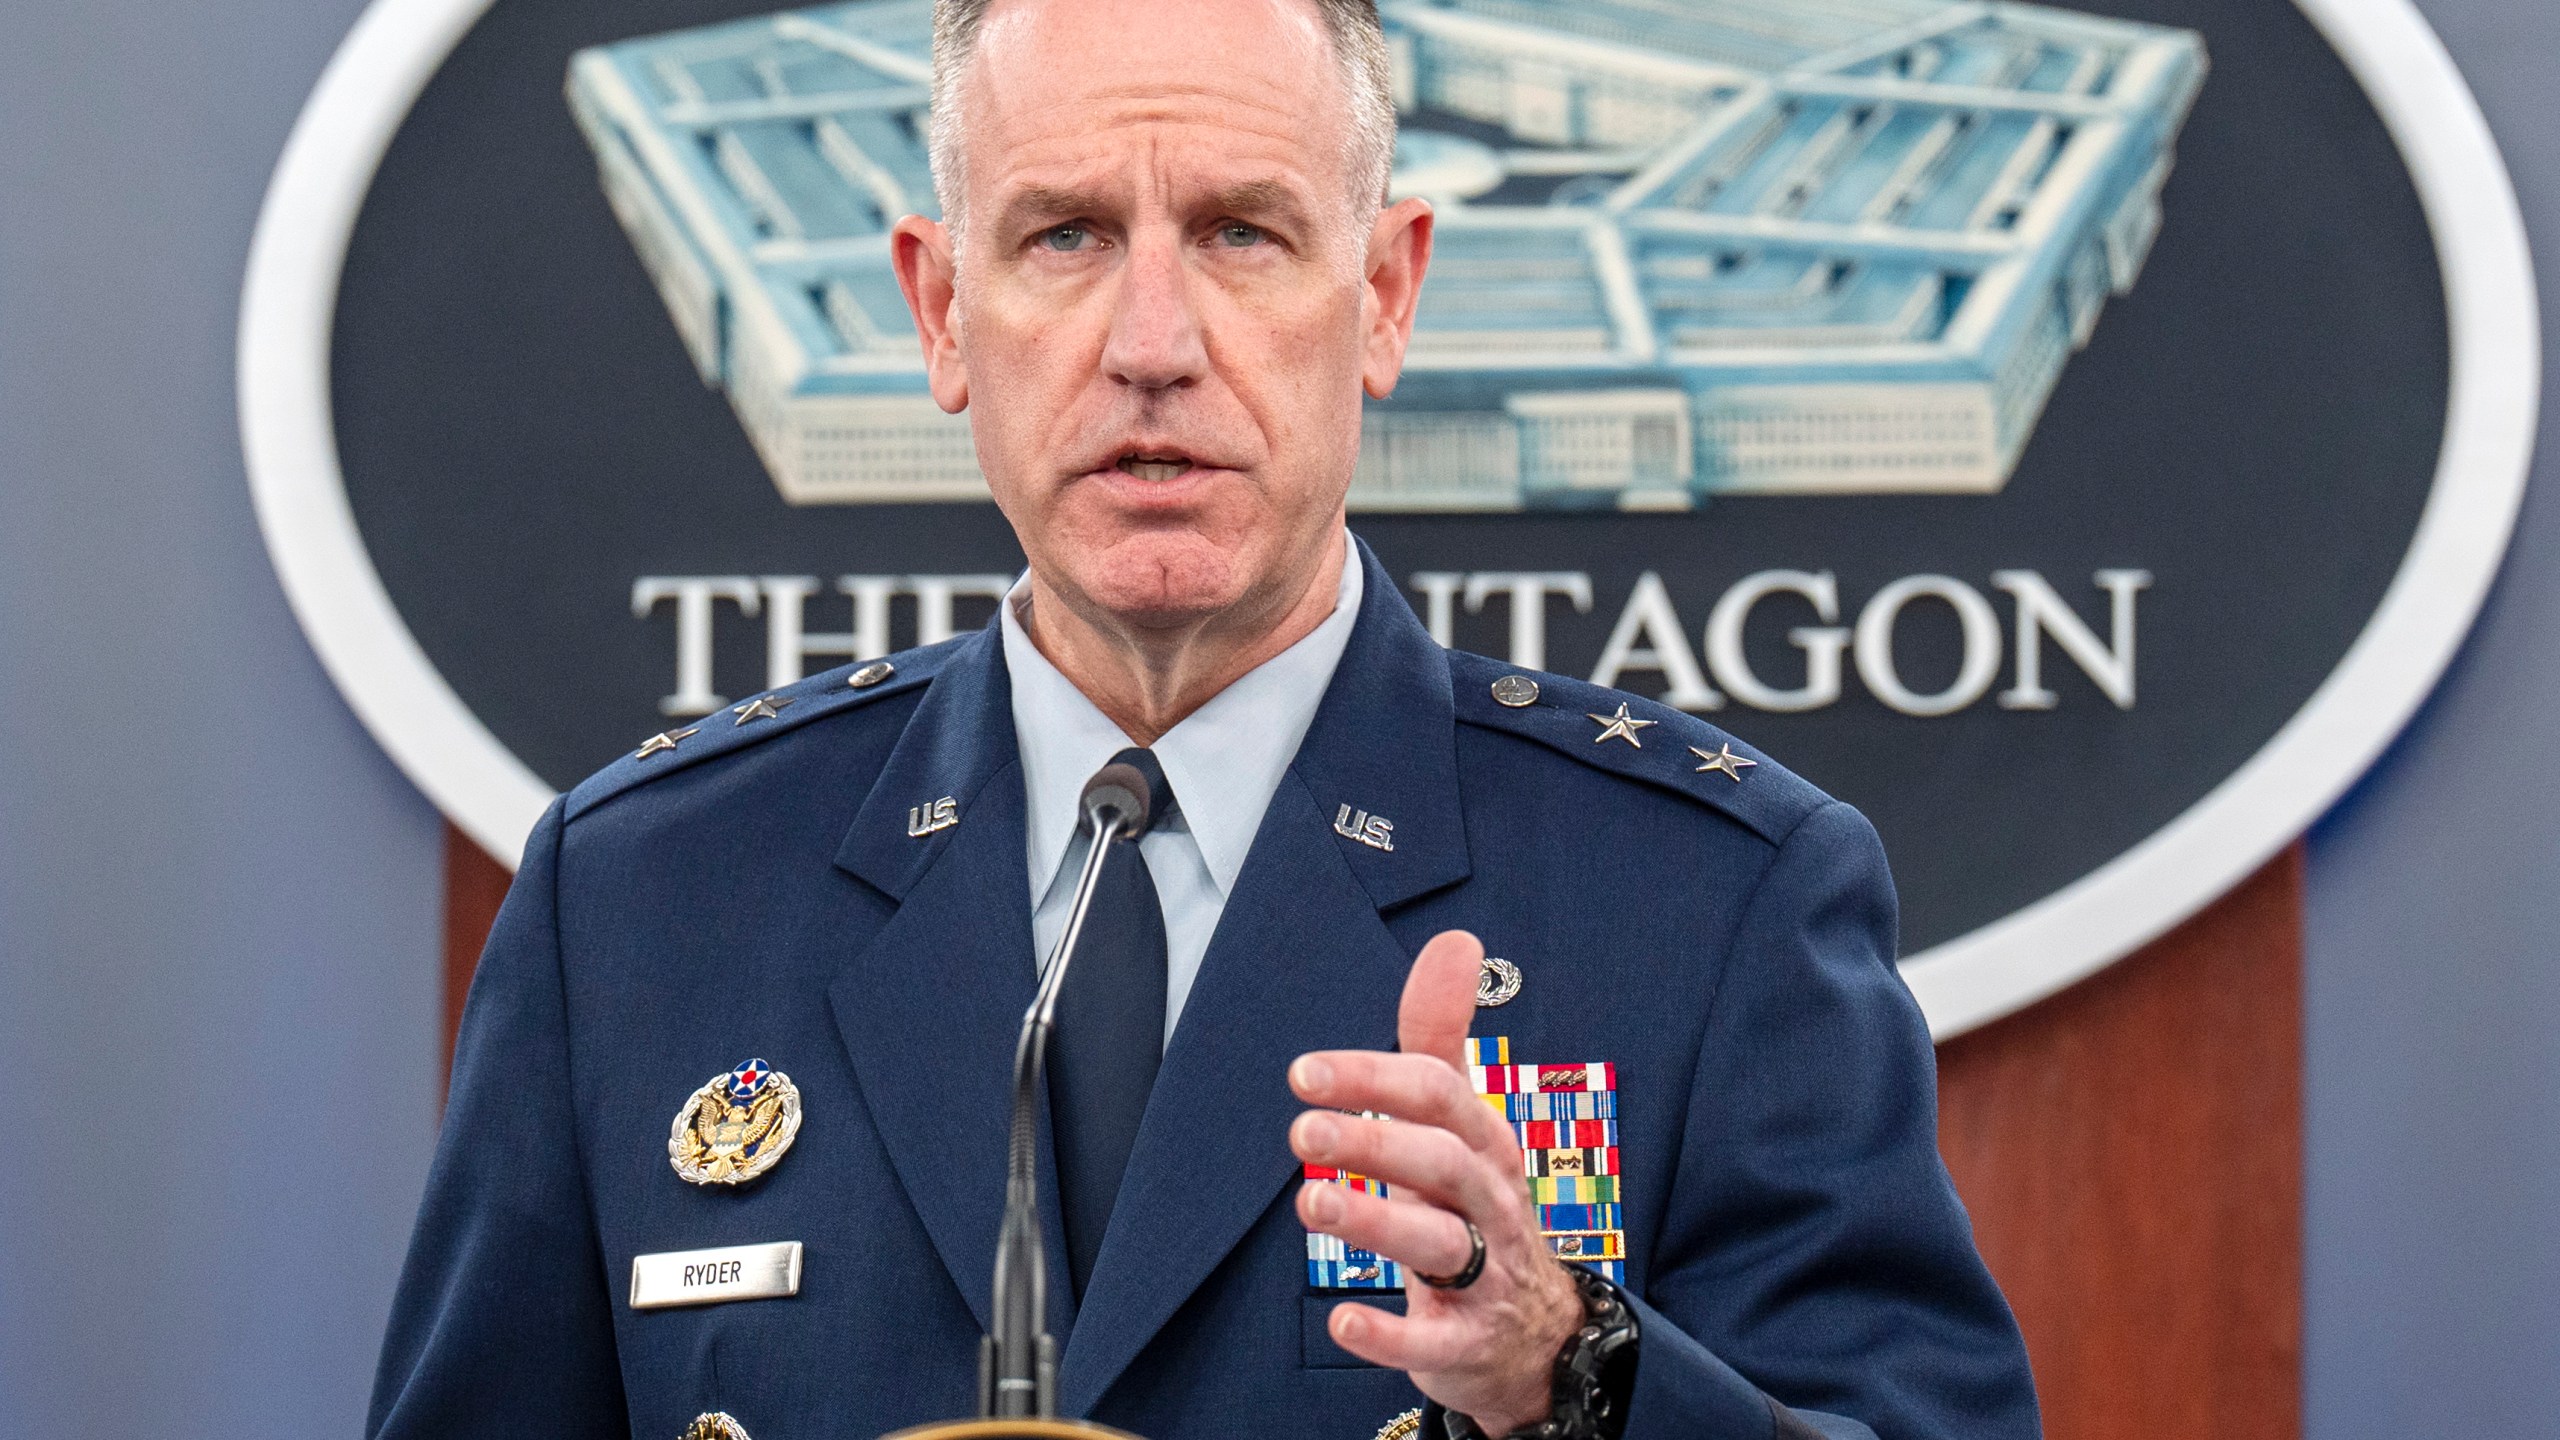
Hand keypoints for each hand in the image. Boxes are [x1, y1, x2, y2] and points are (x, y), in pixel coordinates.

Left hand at [1290, 930, 1582, 1433]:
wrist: (1534, 1331)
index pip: (1438, 1096)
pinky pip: (1433, 1341)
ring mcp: (1484, 1274)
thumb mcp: (1463, 1122)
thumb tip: (1455, 940)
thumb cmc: (1476, 1206)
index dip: (1373, 1078)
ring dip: (1374, 1220)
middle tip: (1302, 1129)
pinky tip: (1341, 1322)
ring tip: (1310, 1201)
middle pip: (1442, 1161)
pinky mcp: (1466, 1341)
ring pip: (1439, 1242)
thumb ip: (1442, 1037)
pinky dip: (1390, 1335)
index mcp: (1483, 1143)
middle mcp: (1489, 1201)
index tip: (1305, 1071)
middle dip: (1375, 1140)